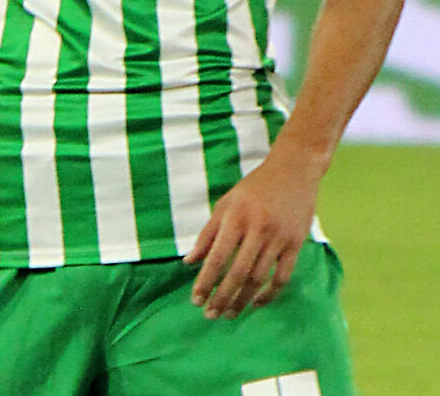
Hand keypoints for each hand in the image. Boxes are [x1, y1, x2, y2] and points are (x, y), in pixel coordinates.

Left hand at [183, 149, 319, 318]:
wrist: (293, 169)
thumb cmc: (254, 187)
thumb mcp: (226, 203)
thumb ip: (207, 233)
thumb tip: (188, 262)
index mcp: (236, 216)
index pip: (217, 257)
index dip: (205, 281)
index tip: (195, 300)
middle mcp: (257, 228)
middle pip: (237, 273)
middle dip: (222, 297)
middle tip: (210, 315)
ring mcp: (278, 237)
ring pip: (259, 278)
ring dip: (242, 300)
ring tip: (229, 314)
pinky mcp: (296, 243)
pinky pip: (282, 277)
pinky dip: (269, 294)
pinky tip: (256, 303)